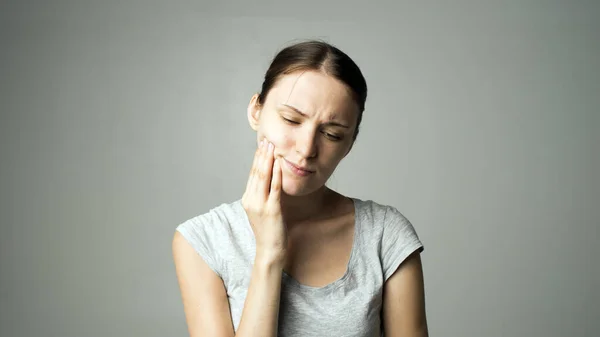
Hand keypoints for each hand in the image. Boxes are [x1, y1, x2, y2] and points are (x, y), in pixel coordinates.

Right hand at [241, 138, 285, 261]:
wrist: (269, 250)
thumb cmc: (269, 231)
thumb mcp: (262, 210)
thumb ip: (263, 195)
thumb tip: (270, 179)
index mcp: (248, 199)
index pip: (252, 174)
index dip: (257, 159)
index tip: (262, 146)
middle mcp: (251, 200)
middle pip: (256, 172)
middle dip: (262, 155)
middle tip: (266, 140)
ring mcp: (260, 205)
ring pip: (263, 177)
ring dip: (268, 160)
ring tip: (272, 147)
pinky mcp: (272, 210)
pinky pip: (275, 188)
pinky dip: (277, 174)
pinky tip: (279, 164)